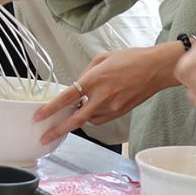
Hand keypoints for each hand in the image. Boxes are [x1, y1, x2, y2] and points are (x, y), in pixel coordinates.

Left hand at [35, 46, 179, 142]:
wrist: (156, 68)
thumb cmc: (132, 59)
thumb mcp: (103, 58)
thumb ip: (86, 72)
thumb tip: (77, 85)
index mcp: (95, 79)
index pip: (67, 97)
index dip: (51, 108)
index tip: (39, 116)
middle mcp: (102, 95)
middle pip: (75, 119)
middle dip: (58, 130)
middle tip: (45, 137)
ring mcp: (112, 107)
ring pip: (88, 119)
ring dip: (80, 117)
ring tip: (77, 109)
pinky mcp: (120, 112)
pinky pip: (101, 119)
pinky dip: (94, 116)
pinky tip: (94, 107)